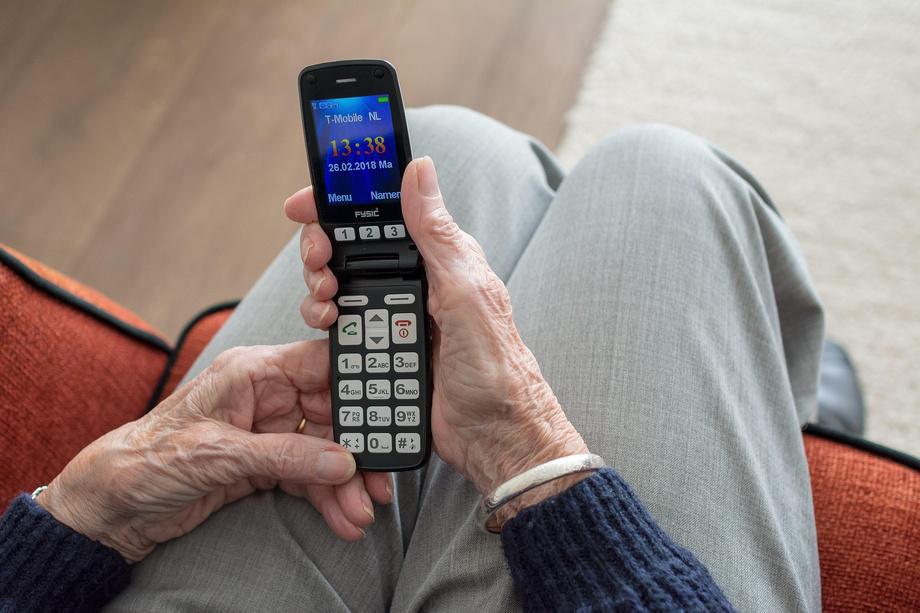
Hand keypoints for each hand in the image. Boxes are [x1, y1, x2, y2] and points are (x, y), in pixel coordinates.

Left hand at [39, 341, 390, 561]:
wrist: (112, 506)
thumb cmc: (146, 459)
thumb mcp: (219, 454)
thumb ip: (285, 455)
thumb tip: (341, 461)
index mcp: (253, 373)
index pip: (319, 365)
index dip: (357, 382)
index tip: (390, 406)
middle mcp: (265, 398)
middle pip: (331, 415)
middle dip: (357, 450)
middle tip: (379, 479)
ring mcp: (267, 432)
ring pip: (324, 452)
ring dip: (345, 483)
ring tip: (361, 511)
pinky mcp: (264, 465)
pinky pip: (307, 477)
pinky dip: (326, 498)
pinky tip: (342, 517)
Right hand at [284, 157, 588, 511]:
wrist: (494, 434)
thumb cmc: (496, 365)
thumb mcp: (467, 291)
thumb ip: (437, 234)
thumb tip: (419, 170)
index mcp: (440, 258)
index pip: (384, 214)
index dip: (342, 204)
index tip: (306, 204)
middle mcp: (417, 282)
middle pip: (351, 249)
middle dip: (322, 249)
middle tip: (319, 263)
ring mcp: (397, 316)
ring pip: (340, 286)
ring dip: (320, 287)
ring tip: (326, 301)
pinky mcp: (384, 348)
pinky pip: (344, 326)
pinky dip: (327, 321)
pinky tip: (330, 326)